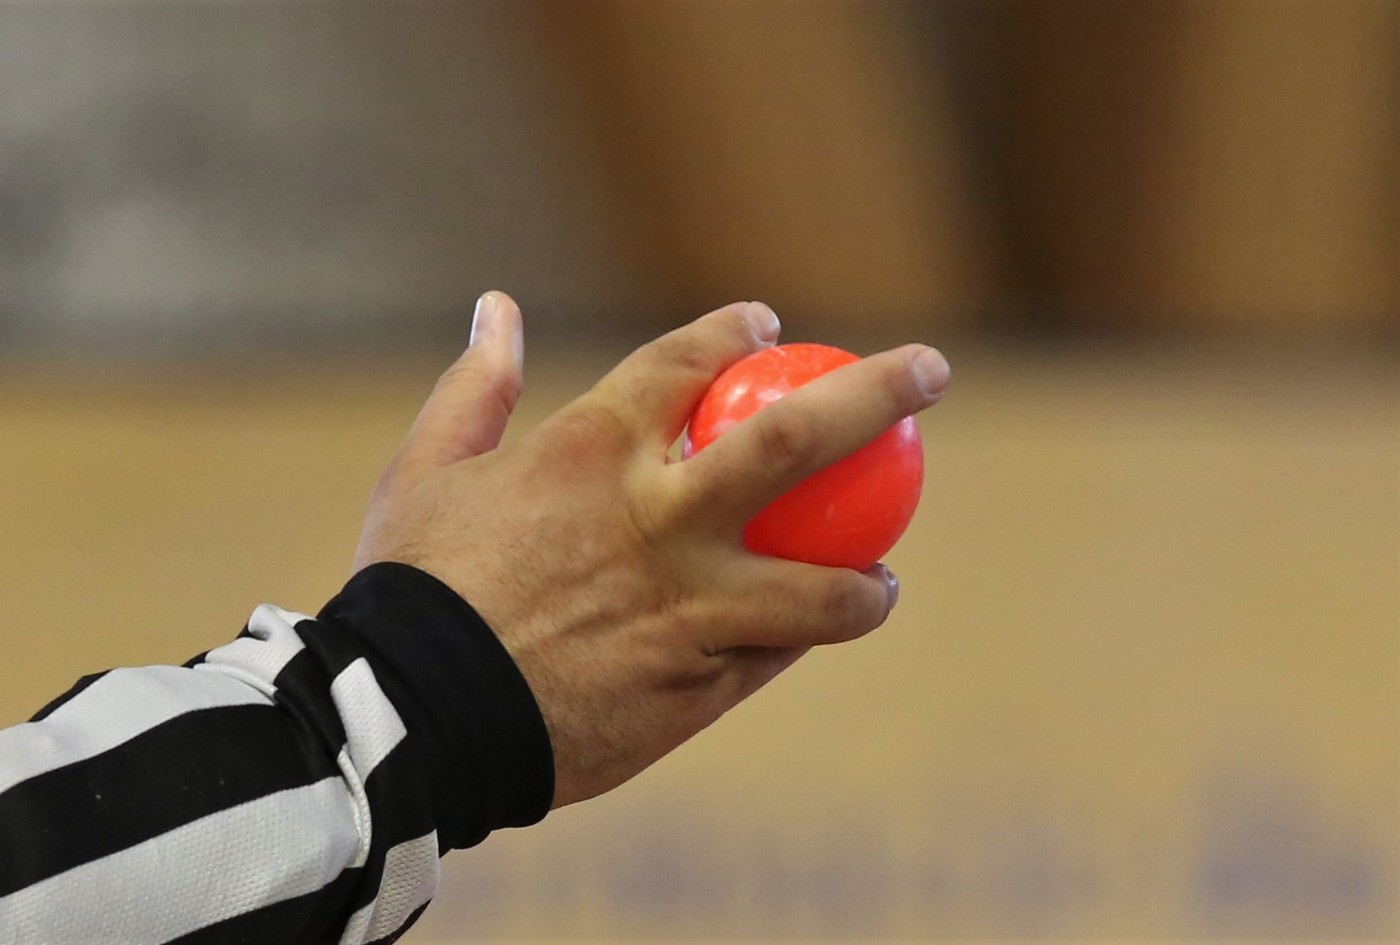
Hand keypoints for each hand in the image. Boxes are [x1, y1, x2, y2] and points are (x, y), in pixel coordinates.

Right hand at [353, 291, 949, 806]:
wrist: (410, 721)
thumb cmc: (414, 590)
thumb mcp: (427, 471)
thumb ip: (476, 386)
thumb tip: (496, 307)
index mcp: (593, 449)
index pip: (690, 364)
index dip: (737, 333)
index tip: (769, 327)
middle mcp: (661, 518)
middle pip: (798, 438)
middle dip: (878, 392)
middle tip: (931, 372)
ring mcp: (690, 606)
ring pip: (823, 585)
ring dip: (868, 579)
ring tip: (884, 579)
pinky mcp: (698, 685)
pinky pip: (772, 656)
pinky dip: (798, 642)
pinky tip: (807, 640)